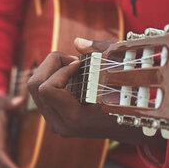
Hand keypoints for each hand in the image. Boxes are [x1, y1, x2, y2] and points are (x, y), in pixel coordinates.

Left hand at [27, 38, 144, 142]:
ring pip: (35, 88)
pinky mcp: (55, 118)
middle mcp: (61, 124)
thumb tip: (77, 42)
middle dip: (52, 65)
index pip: (47, 89)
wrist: (134, 125)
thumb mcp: (119, 71)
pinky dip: (52, 78)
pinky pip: (41, 93)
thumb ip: (98, 53)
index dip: (61, 70)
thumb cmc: (129, 96)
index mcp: (74, 118)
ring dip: (51, 70)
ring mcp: (56, 123)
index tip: (80, 64)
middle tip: (75, 61)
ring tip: (74, 67)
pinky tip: (72, 76)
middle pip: (35, 85)